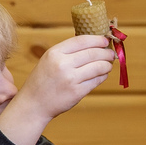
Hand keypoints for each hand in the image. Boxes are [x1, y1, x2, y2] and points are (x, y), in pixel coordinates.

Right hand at [0, 35, 115, 144]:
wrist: (33, 104)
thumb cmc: (43, 81)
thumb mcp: (48, 60)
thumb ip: (67, 51)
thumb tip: (94, 44)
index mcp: (54, 53)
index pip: (82, 40)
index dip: (97, 39)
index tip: (105, 40)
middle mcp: (62, 64)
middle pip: (93, 53)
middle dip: (106, 53)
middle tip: (111, 54)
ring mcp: (70, 79)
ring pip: (98, 67)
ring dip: (107, 65)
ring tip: (108, 65)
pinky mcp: (77, 92)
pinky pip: (96, 81)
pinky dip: (102, 76)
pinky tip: (102, 75)